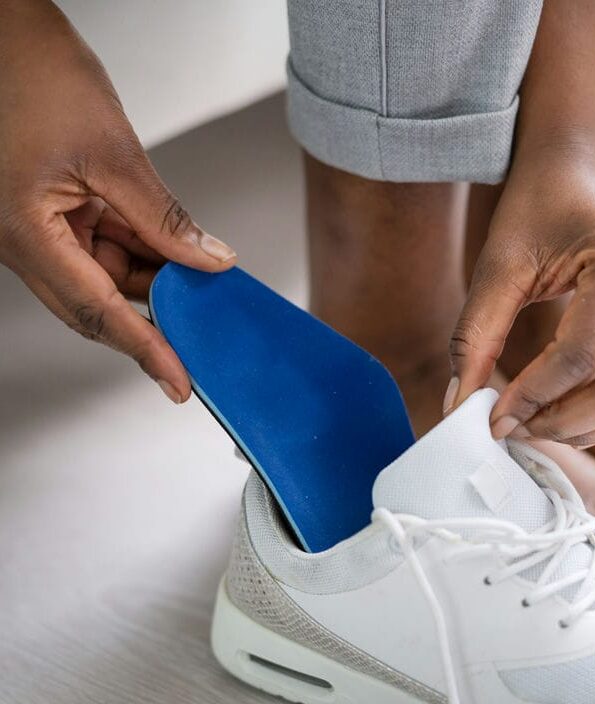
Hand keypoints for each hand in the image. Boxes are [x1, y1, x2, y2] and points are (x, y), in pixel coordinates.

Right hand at [0, 0, 235, 401]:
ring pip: (101, 277)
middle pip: (96, 304)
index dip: (146, 351)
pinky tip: (173, 253)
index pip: (98, 312)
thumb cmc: (29, 69)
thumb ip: (163, 216)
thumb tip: (208, 260)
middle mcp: (23, 240)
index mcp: (25, 233)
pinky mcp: (47, 209)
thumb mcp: (113, 150)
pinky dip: (139, 252)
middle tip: (199, 341)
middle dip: (151, 321)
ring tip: (198, 286)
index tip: (179, 381)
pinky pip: (98, 246)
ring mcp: (33, 226)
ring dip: (150, 282)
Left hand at [448, 144, 594, 446]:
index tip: (492, 421)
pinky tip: (570, 414)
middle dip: (567, 423)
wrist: (577, 172)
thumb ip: (476, 336)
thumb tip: (458, 407)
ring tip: (543, 426)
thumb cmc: (536, 209)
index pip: (578, 357)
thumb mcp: (497, 265)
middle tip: (519, 430)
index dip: (531, 398)